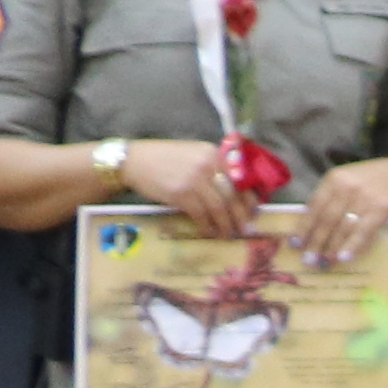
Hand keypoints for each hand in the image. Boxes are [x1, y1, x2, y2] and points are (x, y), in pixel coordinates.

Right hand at [123, 133, 245, 236]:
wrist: (133, 161)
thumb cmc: (164, 158)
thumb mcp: (194, 154)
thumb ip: (214, 167)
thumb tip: (235, 192)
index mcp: (214, 153)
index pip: (240, 179)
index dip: (249, 199)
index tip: (254, 212)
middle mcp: (207, 165)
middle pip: (232, 196)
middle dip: (241, 216)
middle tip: (246, 230)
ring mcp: (194, 180)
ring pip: (219, 207)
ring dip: (226, 224)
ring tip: (228, 234)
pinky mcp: (181, 194)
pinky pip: (201, 214)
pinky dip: (207, 225)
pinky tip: (209, 232)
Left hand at [301, 158, 387, 266]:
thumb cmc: (369, 181)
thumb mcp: (346, 182)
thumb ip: (330, 200)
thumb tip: (311, 229)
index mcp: (334, 179)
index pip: (314, 206)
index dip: (303, 227)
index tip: (295, 244)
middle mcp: (347, 187)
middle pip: (327, 219)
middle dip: (316, 242)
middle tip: (308, 260)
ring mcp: (365, 198)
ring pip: (343, 227)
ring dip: (332, 247)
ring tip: (325, 262)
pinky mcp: (382, 209)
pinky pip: (363, 231)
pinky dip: (352, 245)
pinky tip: (344, 257)